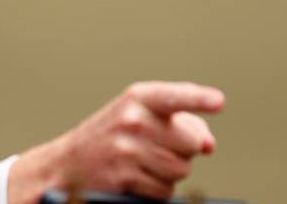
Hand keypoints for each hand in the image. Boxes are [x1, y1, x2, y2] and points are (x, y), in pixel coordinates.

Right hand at [7, 81, 224, 203]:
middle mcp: (132, 119)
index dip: (198, 99)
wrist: (68, 164)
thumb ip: (180, 123)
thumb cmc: (111, 137)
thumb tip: (209, 144)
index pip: (174, 96)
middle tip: (156, 148)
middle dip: (183, 151)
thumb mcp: (139, 117)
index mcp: (138, 98)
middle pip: (191, 142)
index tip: (218, 101)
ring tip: (143, 163)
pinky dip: (156, 190)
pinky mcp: (124, 176)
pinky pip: (165, 190)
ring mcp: (127, 148)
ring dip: (169, 173)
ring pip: (181, 169)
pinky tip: (136, 178)